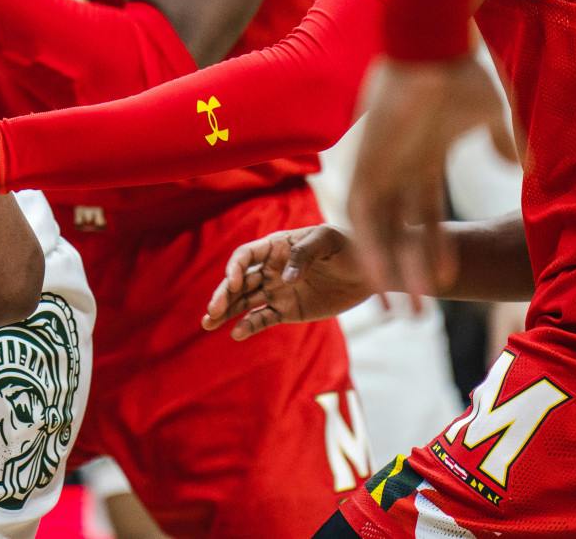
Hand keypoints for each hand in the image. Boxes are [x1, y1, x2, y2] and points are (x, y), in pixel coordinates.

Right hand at [201, 224, 370, 340]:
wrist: (368, 271)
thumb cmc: (347, 247)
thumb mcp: (327, 241)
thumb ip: (303, 255)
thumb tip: (285, 279)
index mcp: (276, 247)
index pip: (246, 255)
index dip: (235, 268)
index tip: (233, 282)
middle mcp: (270, 269)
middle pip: (239, 282)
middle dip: (223, 295)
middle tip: (211, 312)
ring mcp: (277, 290)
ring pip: (244, 301)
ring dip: (226, 311)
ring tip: (207, 324)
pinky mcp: (287, 310)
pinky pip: (263, 318)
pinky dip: (249, 326)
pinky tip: (237, 334)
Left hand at [347, 53, 509, 307]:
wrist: (431, 43)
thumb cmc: (461, 72)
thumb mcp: (491, 114)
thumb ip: (503, 142)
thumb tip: (523, 169)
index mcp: (421, 161)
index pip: (424, 218)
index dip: (433, 250)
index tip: (445, 283)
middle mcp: (396, 169)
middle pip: (398, 234)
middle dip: (409, 273)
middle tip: (416, 315)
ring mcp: (379, 166)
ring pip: (379, 233)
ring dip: (391, 270)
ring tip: (404, 308)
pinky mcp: (365, 161)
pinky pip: (362, 215)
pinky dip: (373, 247)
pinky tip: (383, 277)